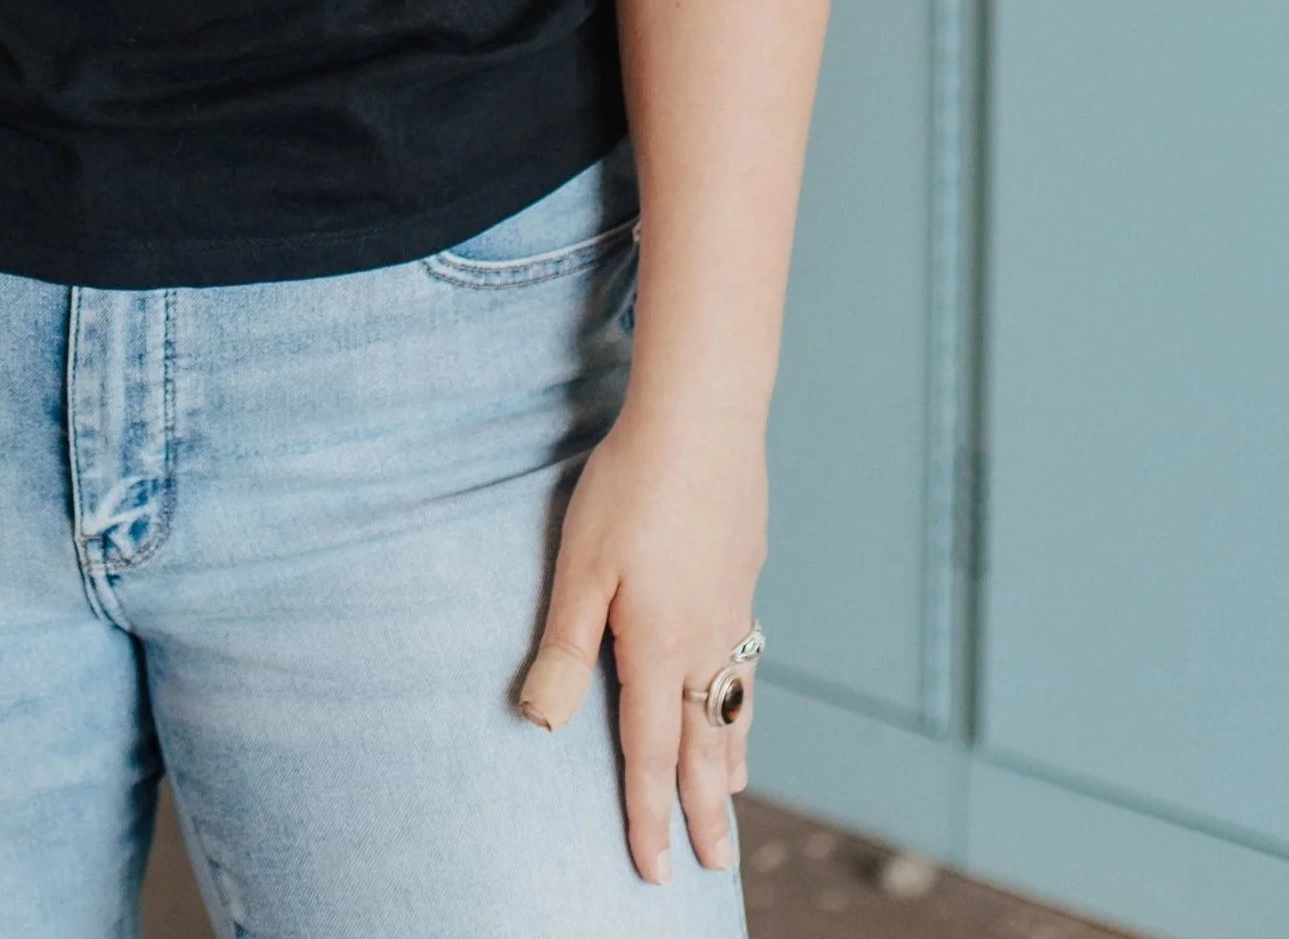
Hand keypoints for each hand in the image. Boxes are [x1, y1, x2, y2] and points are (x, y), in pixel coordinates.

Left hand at [516, 401, 767, 883]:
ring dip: (732, 756)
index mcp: (658, 647)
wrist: (705, 416)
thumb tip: (541, 724)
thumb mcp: (581, 565)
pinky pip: (747, 660)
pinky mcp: (745, 572)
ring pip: (734, 704)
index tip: (656, 870)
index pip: (652, 754)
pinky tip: (740, 687)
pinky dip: (746, 698)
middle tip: (715, 863)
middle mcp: (704, 640)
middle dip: (707, 809)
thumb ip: (564, 647)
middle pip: (708, 745)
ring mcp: (733, 607)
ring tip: (735, 793)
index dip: (650, 816)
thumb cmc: (632, 485)